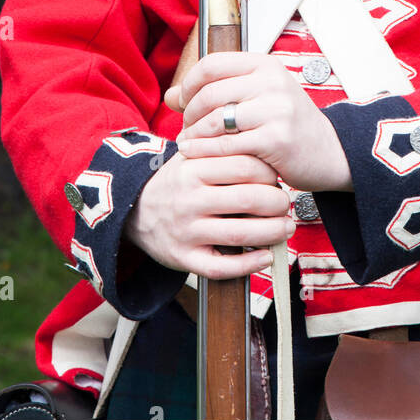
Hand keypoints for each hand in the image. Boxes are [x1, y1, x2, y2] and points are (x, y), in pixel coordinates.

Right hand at [124, 149, 294, 280]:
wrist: (133, 211)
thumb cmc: (175, 183)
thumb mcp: (191, 157)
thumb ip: (223, 152)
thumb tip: (268, 156)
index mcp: (193, 169)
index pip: (245, 166)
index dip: (270, 173)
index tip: (278, 178)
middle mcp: (189, 200)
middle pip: (248, 200)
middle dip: (278, 203)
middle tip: (286, 204)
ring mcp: (186, 231)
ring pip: (240, 233)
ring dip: (272, 233)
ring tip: (285, 228)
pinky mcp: (184, 258)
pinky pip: (222, 267)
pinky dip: (249, 264)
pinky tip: (266, 256)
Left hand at [163, 53, 352, 193]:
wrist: (330, 152)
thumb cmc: (289, 125)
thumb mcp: (257, 98)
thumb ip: (215, 92)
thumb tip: (170, 95)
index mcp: (265, 65)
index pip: (212, 64)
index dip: (189, 83)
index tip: (182, 102)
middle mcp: (272, 81)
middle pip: (209, 92)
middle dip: (189, 113)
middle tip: (185, 128)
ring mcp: (276, 109)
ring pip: (215, 119)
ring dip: (194, 134)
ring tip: (188, 143)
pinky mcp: (276, 138)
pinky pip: (227, 145)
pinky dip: (206, 152)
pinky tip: (198, 155)